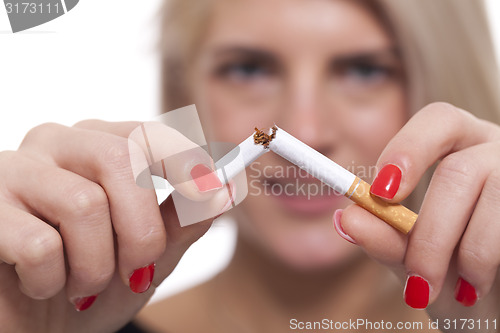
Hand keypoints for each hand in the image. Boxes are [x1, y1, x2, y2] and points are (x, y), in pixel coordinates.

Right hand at [0, 120, 232, 332]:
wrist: (35, 327)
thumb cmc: (92, 283)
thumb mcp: (151, 254)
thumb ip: (184, 219)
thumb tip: (227, 189)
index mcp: (101, 145)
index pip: (149, 133)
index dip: (187, 162)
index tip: (211, 193)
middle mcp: (58, 143)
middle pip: (123, 159)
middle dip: (142, 230)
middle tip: (136, 270)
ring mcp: (14, 170)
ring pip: (85, 204)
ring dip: (96, 265)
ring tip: (82, 284)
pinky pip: (40, 244)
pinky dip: (52, 281)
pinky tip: (40, 284)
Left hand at [337, 103, 499, 330]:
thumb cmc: (456, 276)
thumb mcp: (416, 260)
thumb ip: (385, 239)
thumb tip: (347, 219)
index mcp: (461, 147)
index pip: (438, 119)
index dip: (408, 148)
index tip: (382, 193)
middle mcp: (496, 151)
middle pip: (460, 170)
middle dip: (430, 233)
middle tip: (418, 278)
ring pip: (495, 192)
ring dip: (470, 253)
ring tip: (460, 290)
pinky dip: (492, 260)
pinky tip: (483, 283)